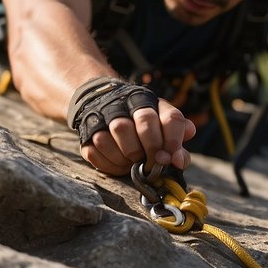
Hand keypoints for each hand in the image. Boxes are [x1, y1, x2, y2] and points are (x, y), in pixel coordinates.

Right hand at [81, 98, 195, 175]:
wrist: (99, 110)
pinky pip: (97, 150)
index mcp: (152, 103)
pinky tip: (117, 163)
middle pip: (145, 120)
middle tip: (152, 163)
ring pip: (119, 130)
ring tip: (132, 162)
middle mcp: (128, 104)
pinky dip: (109, 163)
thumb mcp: (160, 131)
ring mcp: (104, 115)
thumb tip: (181, 160)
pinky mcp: (86, 132)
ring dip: (129, 155)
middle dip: (152, 147)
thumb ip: (176, 144)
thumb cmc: (139, 129)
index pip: (171, 117)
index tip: (172, 159)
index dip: (174, 140)